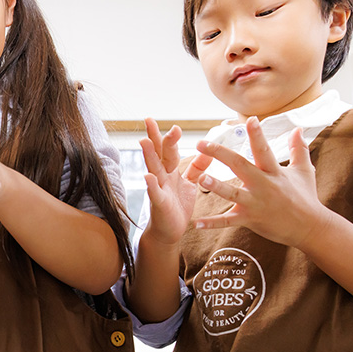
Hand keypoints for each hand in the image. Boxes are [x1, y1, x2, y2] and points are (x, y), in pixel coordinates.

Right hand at [139, 118, 210, 245]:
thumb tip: (209, 149)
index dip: (168, 136)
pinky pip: (155, 193)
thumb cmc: (177, 206)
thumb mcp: (190, 183)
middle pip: (158, 154)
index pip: (168, 149)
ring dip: (148, 156)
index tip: (170, 122)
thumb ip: (197, 167)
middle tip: (150, 121)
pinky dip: (151, 185)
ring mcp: (158, 189)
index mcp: (170, 171)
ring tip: (144, 142)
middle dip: (155, 138)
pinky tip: (148, 177)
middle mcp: (162, 177)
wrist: (170, 231)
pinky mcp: (159, 203)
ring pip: (153, 169)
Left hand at [192, 116, 331, 247]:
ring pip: (232, 193)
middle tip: (202, 143)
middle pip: (240, 166)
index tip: (249, 119)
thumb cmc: (305, 197)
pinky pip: (228, 221)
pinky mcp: (250, 219)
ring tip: (201, 177)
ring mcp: (256, 203)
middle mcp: (263, 185)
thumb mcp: (304, 171)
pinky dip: (213, 223)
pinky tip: (197, 223)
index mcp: (274, 172)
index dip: (257, 134)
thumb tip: (298, 128)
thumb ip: (298, 149)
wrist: (311, 228)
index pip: (264, 150)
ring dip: (216, 186)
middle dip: (220, 153)